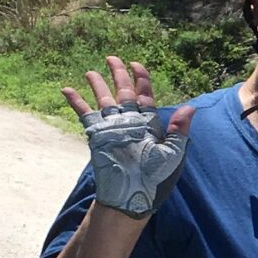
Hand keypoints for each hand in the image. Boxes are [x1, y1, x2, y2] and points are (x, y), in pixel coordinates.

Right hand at [62, 56, 195, 219]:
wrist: (131, 199)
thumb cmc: (155, 181)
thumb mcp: (173, 155)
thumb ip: (179, 131)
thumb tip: (190, 108)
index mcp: (149, 125)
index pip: (145, 96)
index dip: (141, 79)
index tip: (136, 64)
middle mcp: (130, 123)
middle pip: (123, 93)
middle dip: (119, 75)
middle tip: (112, 58)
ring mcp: (112, 128)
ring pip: (104, 101)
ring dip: (98, 85)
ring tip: (90, 71)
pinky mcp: (97, 135)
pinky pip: (86, 115)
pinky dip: (77, 102)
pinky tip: (67, 89)